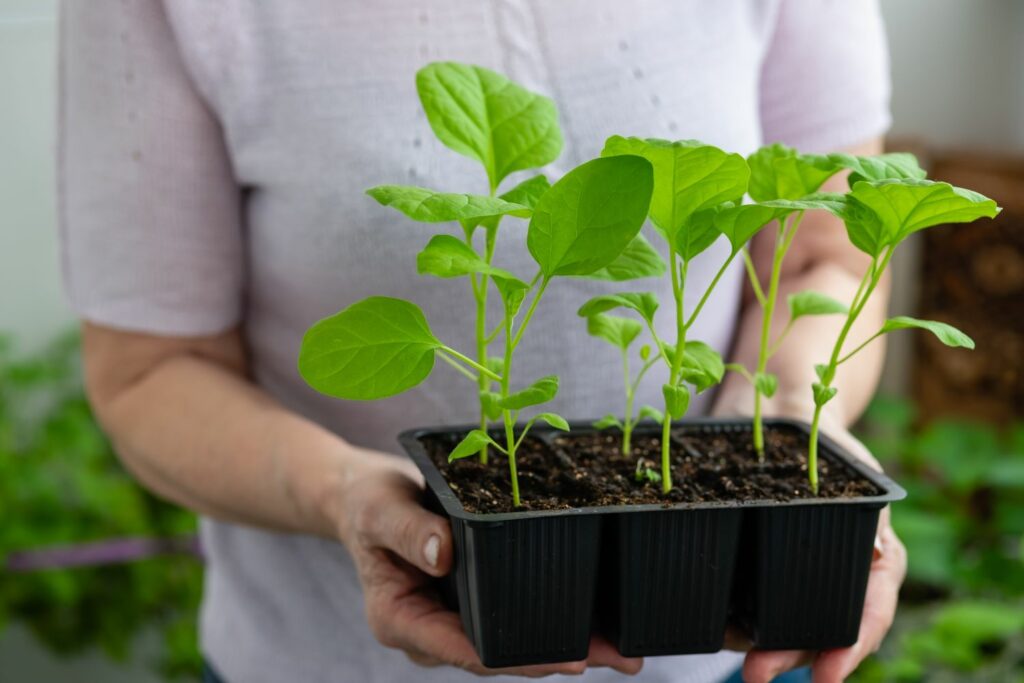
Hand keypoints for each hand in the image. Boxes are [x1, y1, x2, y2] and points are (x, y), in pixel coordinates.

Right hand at [329, 449, 643, 676]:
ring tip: (625, 652)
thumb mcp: (380, 508)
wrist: (364, 497)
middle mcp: (430, 631)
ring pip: (512, 643)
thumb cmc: (367, 502)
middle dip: (558, 659)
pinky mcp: (471, 602)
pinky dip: (552, 617)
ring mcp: (452, 619)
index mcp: (401, 620)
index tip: (570, 659)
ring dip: (565, 646)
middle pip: (499, 656)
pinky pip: (512, 617)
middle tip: (621, 660)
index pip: (467, 650)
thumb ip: (408, 530)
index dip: (519, 659)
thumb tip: (444, 554)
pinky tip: (595, 618)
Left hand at [711, 396, 906, 682]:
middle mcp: (830, 582)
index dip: (848, 651)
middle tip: (758, 672)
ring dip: (755, 648)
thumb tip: (880, 552)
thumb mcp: (856, 473)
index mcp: (870, 564)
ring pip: (778, 630)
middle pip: (816, 635)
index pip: (866, 618)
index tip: (827, 677)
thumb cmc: (828, 447)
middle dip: (789, 657)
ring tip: (732, 652)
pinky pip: (741, 607)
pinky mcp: (748, 573)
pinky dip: (726, 620)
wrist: (781, 419)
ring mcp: (788, 581)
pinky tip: (705, 624)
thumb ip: (868, 512)